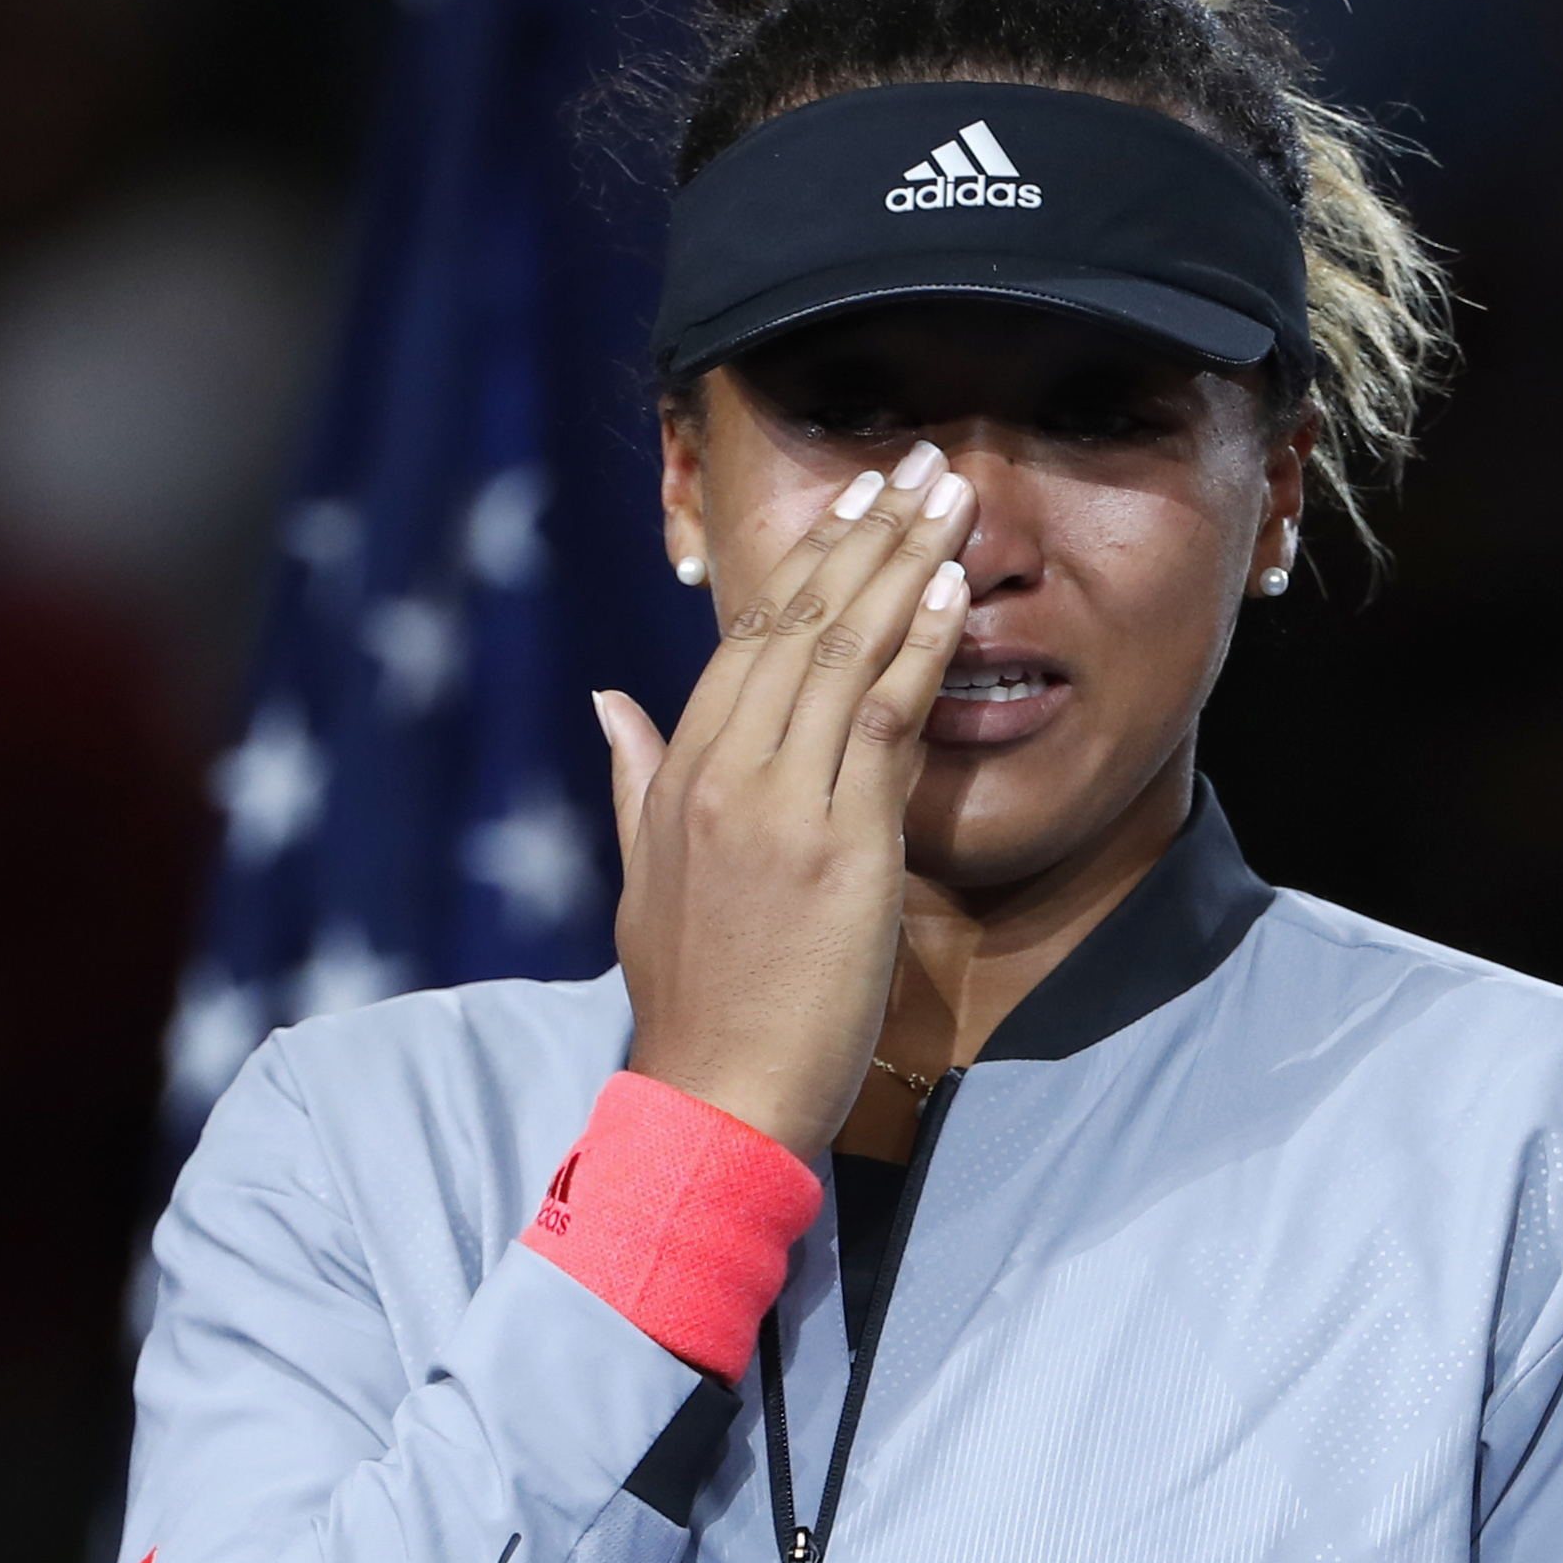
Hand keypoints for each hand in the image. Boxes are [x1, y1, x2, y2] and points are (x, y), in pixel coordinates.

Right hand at [600, 448, 973, 1155]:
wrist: (716, 1095)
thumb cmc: (696, 1003)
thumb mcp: (644, 881)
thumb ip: (636, 782)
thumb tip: (611, 705)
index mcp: (680, 775)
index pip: (746, 643)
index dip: (804, 567)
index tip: (852, 508)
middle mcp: (723, 772)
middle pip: (796, 625)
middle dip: (863, 537)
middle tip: (918, 467)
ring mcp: (779, 802)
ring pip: (842, 653)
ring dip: (903, 564)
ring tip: (951, 498)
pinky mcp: (838, 842)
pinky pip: (883, 718)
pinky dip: (918, 645)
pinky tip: (951, 590)